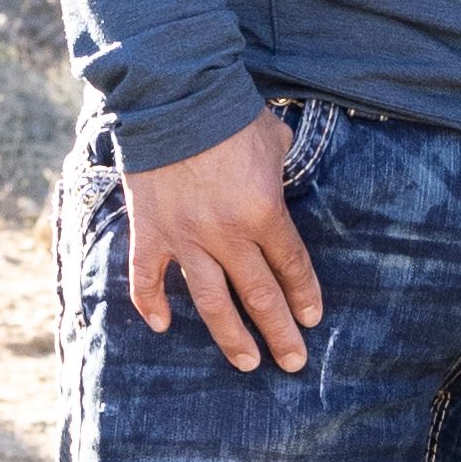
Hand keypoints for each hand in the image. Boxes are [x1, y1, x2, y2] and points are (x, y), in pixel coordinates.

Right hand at [123, 107, 324, 372]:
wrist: (172, 98)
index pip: (292, 266)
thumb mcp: (272, 138)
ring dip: (231, 337)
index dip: (305, 297)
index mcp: (264, 213)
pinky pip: (147, 280)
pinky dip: (151, 305)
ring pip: (211, 303)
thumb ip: (280, 164)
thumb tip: (282, 168)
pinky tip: (162, 327)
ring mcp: (186, 238)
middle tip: (292, 361)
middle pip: (260, 296)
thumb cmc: (228, 114)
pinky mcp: (150, 232)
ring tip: (246, 363)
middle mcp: (227, 235)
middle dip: (280, 333)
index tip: (312, 319)